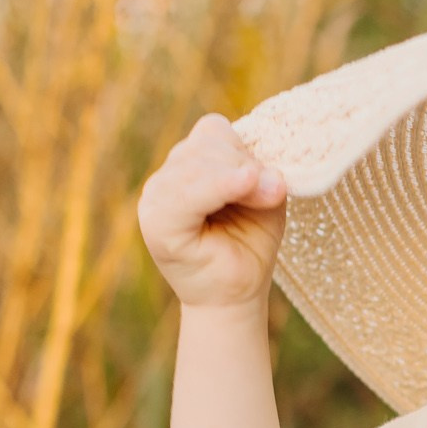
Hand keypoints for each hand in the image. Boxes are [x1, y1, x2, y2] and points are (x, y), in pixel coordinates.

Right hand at [138, 113, 290, 308]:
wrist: (235, 295)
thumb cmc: (248, 243)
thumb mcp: (264, 200)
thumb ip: (260, 176)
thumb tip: (257, 171)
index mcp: (188, 165)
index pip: (212, 131)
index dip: (243, 147)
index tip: (266, 178)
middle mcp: (166, 178)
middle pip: (206, 144)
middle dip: (246, 164)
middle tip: (271, 196)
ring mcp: (156, 198)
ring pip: (198, 163)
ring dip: (240, 179)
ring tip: (262, 203)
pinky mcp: (156, 222)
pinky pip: (187, 193)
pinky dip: (219, 185)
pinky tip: (244, 183)